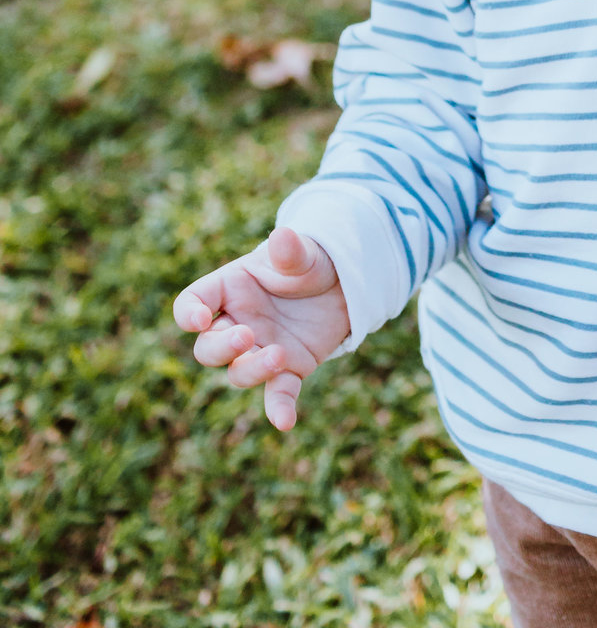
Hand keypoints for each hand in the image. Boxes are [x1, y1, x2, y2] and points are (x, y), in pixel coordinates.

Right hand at [172, 226, 350, 431]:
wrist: (345, 283)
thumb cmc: (311, 262)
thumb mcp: (305, 252)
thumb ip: (292, 250)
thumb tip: (282, 236)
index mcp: (230, 288)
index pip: (192, 302)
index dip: (189, 313)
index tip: (200, 319)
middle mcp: (238, 322)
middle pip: (207, 347)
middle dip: (220, 347)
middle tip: (247, 336)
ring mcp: (260, 349)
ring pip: (237, 372)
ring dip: (252, 370)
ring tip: (279, 355)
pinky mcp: (288, 370)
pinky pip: (277, 394)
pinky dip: (278, 409)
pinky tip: (285, 423)